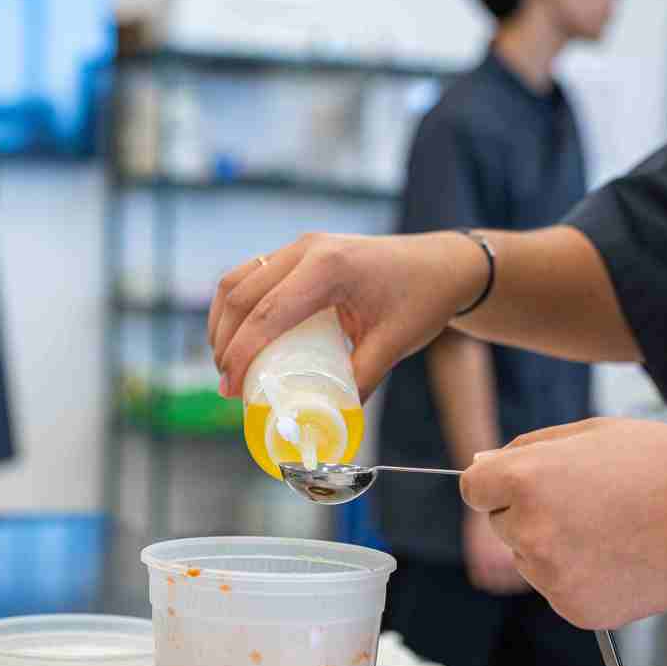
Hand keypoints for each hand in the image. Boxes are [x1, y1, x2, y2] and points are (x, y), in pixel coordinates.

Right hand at [207, 231, 486, 399]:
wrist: (442, 265)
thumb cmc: (423, 299)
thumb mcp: (394, 345)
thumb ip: (360, 381)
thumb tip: (326, 419)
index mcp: (329, 267)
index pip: (268, 313)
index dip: (241, 353)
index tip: (231, 388)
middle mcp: (307, 249)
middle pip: (242, 294)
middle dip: (225, 342)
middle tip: (227, 384)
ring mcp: (300, 246)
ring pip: (238, 280)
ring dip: (224, 322)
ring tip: (226, 363)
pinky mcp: (300, 253)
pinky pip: (252, 275)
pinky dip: (238, 307)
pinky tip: (238, 336)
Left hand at [459, 418, 666, 628]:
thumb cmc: (659, 468)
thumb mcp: (592, 434)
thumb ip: (528, 448)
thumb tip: (484, 463)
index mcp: (526, 479)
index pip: (473, 488)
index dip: (498, 483)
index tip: (522, 484)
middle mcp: (530, 529)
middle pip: (501, 523)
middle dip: (529, 514)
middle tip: (586, 503)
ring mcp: (551, 574)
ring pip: (528, 558)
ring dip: (553, 548)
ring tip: (608, 530)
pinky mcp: (573, 607)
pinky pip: (556, 588)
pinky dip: (578, 578)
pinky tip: (616, 558)